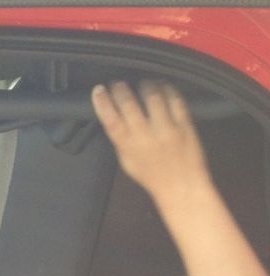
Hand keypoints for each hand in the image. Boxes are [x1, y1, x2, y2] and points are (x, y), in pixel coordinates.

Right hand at [92, 80, 209, 201]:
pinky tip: (163, 86)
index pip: (110, 120)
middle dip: (121, 89)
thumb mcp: (127, 161)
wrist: (181, 185)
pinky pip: (175, 99)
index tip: (98, 90)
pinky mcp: (184, 123)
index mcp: (128, 146)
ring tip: (143, 83)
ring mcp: (167, 128)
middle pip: (129, 104)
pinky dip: (167, 89)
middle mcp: (146, 135)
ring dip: (145, 85)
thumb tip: (115, 117)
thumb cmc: (151, 175)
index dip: (102, 102)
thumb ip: (122, 140)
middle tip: (118, 83)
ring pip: (153, 96)